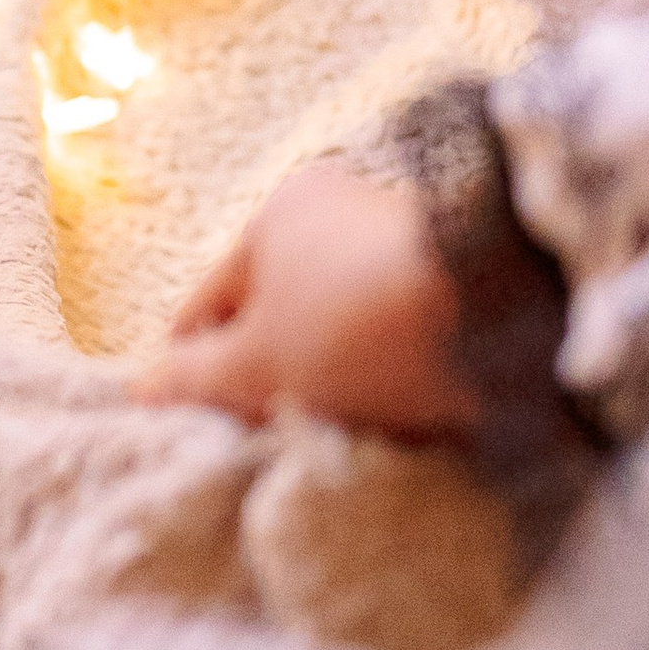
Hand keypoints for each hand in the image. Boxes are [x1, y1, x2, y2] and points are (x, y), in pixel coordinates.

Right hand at [133, 163, 477, 438]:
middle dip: (276, 377)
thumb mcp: (260, 364)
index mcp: (279, 213)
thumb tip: (140, 390)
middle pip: (284, 316)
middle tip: (268, 438)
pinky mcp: (471, 281)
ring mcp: (411, 243)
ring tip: (338, 437)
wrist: (508, 309)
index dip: (191, 365)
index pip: (207, 302)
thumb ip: (196, 380)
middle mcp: (346, 211)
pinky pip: (407, 343)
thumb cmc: (355, 323)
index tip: (190, 422)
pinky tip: (399, 422)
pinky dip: (397, 380)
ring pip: (346, 332)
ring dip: (339, 383)